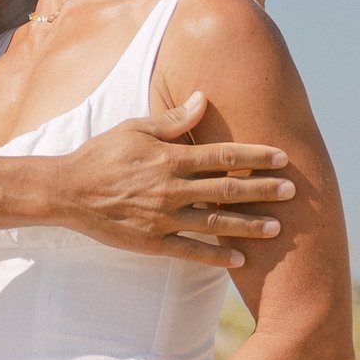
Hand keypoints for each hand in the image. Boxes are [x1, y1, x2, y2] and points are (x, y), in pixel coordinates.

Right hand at [47, 96, 293, 260]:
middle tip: (293, 192)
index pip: (223, 155)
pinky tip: (240, 260)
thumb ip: (173, 119)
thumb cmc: (102, 155)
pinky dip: (216, 256)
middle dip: (263, 189)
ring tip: (278, 228)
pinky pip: (191, 251)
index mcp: (170, 158)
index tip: (282, 157)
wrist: (67, 191)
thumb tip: (203, 99)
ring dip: (249, 225)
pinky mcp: (153, 242)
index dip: (255, 155)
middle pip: (227, 188)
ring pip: (215, 222)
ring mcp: (163, 218)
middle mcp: (171, 189)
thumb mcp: (135, 129)